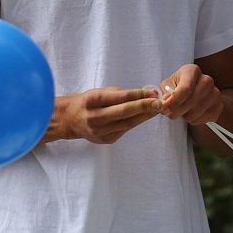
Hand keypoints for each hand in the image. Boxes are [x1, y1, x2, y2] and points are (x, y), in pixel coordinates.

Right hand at [46, 87, 162, 144]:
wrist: (71, 119)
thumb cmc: (90, 102)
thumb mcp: (100, 92)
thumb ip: (120, 94)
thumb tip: (146, 94)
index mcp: (93, 100)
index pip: (120, 97)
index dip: (139, 95)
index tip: (153, 92)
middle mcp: (95, 117)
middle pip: (125, 112)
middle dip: (145, 107)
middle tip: (160, 103)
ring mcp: (100, 131)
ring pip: (127, 123)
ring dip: (144, 116)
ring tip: (157, 109)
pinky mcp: (105, 140)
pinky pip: (124, 130)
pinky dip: (135, 123)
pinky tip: (144, 117)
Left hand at [158, 64, 223, 126]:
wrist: (193, 93)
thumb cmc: (176, 88)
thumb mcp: (166, 87)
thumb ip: (163, 95)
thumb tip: (165, 103)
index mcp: (192, 70)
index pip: (186, 88)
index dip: (174, 101)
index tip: (165, 109)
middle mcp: (207, 79)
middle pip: (192, 101)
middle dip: (178, 110)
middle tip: (170, 113)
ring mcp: (215, 93)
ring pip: (197, 112)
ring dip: (186, 116)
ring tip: (182, 111)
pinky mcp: (219, 106)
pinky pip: (205, 119)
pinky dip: (195, 120)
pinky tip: (191, 114)